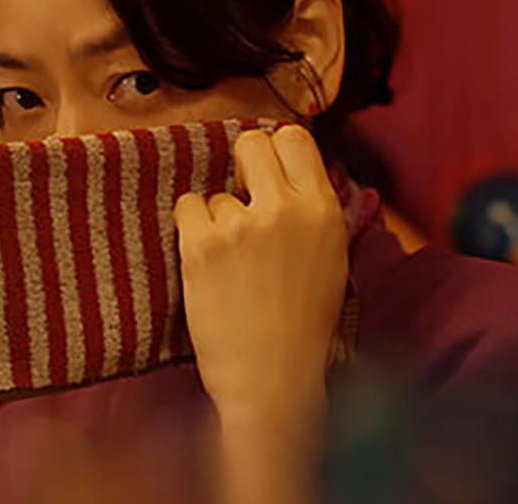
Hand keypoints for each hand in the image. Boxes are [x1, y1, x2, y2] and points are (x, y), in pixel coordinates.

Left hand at [173, 126, 348, 419]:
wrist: (270, 378)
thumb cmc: (302, 328)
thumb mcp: (330, 260)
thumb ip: (310, 213)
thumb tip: (284, 176)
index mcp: (324, 210)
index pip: (294, 138)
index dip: (275, 151)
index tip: (265, 171)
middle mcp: (285, 208)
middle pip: (252, 142)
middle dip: (241, 164)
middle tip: (239, 198)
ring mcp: (241, 224)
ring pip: (217, 192)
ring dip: (218, 219)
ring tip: (232, 265)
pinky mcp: (202, 243)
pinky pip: (187, 207)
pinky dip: (191, 231)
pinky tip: (206, 263)